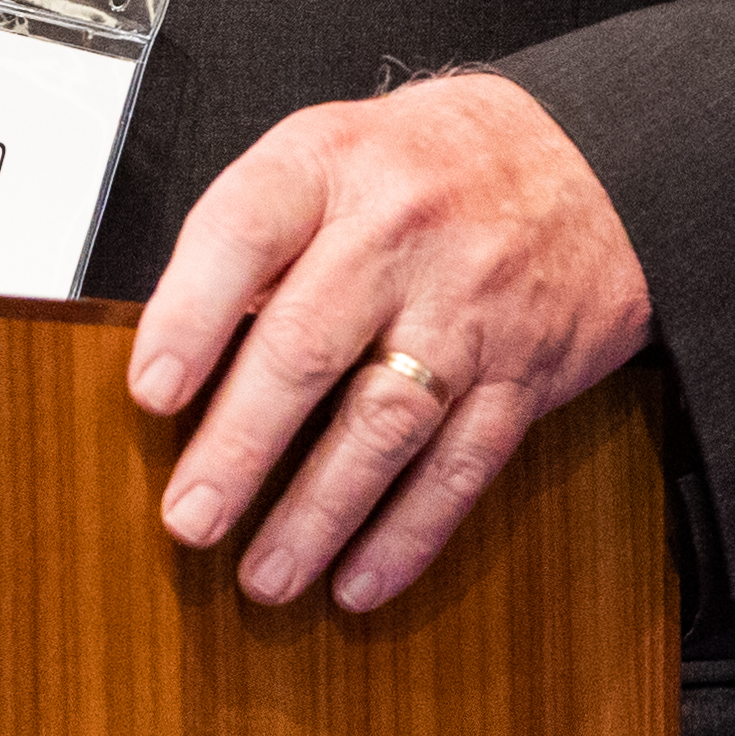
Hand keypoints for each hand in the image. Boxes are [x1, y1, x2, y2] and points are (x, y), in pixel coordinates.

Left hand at [129, 71, 651, 614]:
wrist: (584, 160)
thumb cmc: (421, 169)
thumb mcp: (328, 155)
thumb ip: (257, 243)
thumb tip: (180, 358)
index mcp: (330, 165)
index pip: (246, 230)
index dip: (191, 314)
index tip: (150, 392)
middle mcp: (400, 232)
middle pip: (309, 343)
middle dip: (241, 444)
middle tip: (191, 517)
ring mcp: (470, 307)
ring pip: (385, 422)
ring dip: (319, 512)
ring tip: (264, 575)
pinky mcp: (523, 374)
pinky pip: (461, 463)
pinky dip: (407, 533)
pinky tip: (359, 580)